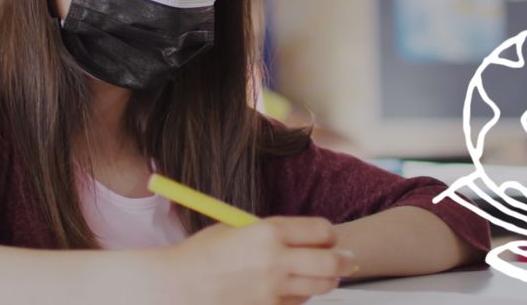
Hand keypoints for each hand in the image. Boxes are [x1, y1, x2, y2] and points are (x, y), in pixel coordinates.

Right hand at [158, 216, 357, 304]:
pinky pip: (298, 302)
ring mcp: (273, 289)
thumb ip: (272, 232)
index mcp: (267, 231)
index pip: (321, 230)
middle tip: (347, 260)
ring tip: (318, 274)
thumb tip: (305, 238)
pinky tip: (286, 288)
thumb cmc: (204, 254)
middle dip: (344, 261)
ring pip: (320, 286)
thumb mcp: (238, 229)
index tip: (328, 238)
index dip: (329, 234)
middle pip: (331, 262)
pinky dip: (300, 296)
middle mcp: (275, 260)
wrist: (179, 286)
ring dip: (324, 280)